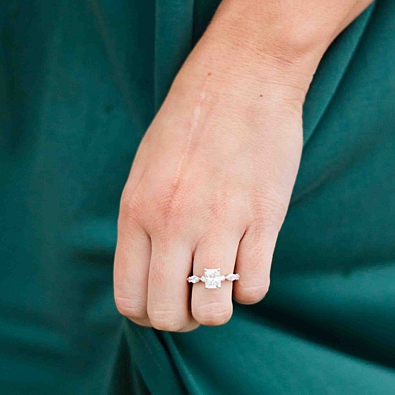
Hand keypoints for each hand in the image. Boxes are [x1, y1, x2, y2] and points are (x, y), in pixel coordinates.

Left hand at [113, 28, 312, 330]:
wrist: (244, 75)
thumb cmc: (194, 120)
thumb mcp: (147, 170)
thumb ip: (144, 222)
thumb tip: (153, 273)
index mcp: (137, 212)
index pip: (130, 301)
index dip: (149, 316)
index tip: (167, 303)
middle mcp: (172, 223)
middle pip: (169, 314)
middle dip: (184, 319)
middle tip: (198, 299)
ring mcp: (219, 223)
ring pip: (213, 311)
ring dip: (219, 309)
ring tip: (226, 283)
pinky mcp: (263, 219)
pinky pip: (254, 287)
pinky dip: (252, 287)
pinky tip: (253, 263)